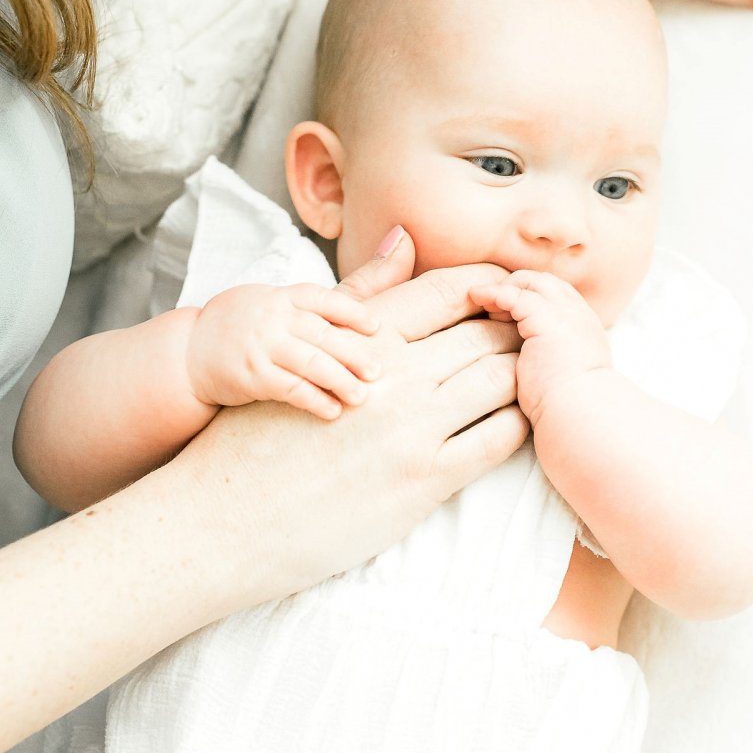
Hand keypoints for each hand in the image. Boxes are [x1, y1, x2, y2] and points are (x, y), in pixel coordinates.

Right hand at [173, 233, 525, 605]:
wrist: (225, 517)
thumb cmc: (258, 433)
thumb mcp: (303, 345)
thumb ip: (364, 294)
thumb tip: (404, 235)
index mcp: (362, 336)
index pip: (448, 291)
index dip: (488, 290)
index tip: (503, 300)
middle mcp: (393, 374)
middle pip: (485, 333)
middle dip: (513, 332)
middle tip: (526, 341)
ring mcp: (413, 428)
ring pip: (500, 381)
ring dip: (521, 377)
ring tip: (526, 380)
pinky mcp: (425, 481)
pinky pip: (499, 440)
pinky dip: (517, 426)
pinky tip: (513, 424)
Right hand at [185, 282, 381, 420]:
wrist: (189, 351)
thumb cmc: (243, 327)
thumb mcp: (273, 303)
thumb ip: (316, 304)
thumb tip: (384, 262)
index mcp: (282, 297)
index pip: (323, 299)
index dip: (353, 312)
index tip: (377, 328)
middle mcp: (272, 317)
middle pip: (323, 334)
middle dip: (354, 354)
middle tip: (378, 372)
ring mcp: (260, 346)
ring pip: (310, 362)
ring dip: (340, 380)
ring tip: (361, 397)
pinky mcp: (250, 376)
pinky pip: (290, 389)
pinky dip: (314, 401)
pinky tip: (332, 411)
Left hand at [480, 269, 610, 424]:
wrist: (579, 417)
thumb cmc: (566, 409)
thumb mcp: (562, 375)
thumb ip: (547, 357)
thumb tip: (524, 359)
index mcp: (584, 329)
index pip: (555, 296)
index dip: (527, 296)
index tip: (502, 313)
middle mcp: (579, 315)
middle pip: (544, 283)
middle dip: (515, 286)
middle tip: (489, 304)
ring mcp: (566, 314)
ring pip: (530, 283)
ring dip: (503, 288)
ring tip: (479, 298)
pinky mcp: (546, 320)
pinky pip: (515, 295)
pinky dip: (494, 293)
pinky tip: (478, 297)